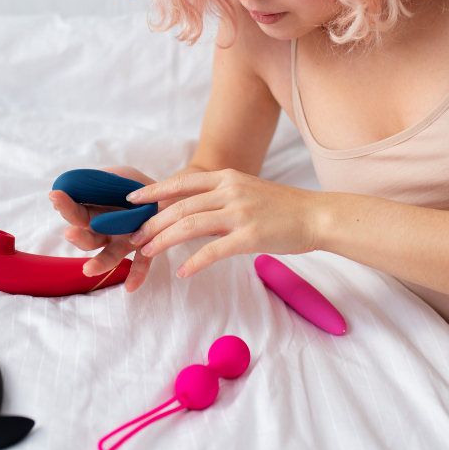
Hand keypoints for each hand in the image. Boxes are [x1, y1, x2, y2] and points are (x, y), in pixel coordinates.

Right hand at [49, 165, 156, 292]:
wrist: (166, 193)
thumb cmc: (134, 186)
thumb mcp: (116, 175)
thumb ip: (96, 182)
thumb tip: (67, 189)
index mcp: (96, 215)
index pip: (76, 213)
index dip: (65, 205)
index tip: (54, 195)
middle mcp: (107, 232)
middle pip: (88, 238)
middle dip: (78, 237)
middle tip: (69, 232)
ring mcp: (125, 242)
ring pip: (109, 255)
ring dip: (99, 264)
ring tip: (88, 270)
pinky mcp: (145, 248)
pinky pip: (141, 264)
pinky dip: (136, 276)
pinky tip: (131, 288)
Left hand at [126, 169, 320, 280]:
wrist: (316, 215)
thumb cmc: (281, 207)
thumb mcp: (247, 190)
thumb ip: (220, 197)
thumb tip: (191, 211)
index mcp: (228, 177)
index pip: (182, 182)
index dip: (154, 191)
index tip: (132, 201)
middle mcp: (230, 191)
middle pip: (180, 206)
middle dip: (152, 223)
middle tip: (134, 237)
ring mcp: (240, 213)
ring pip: (189, 225)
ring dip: (164, 240)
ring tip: (147, 253)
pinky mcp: (250, 237)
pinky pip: (213, 250)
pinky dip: (194, 262)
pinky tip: (182, 271)